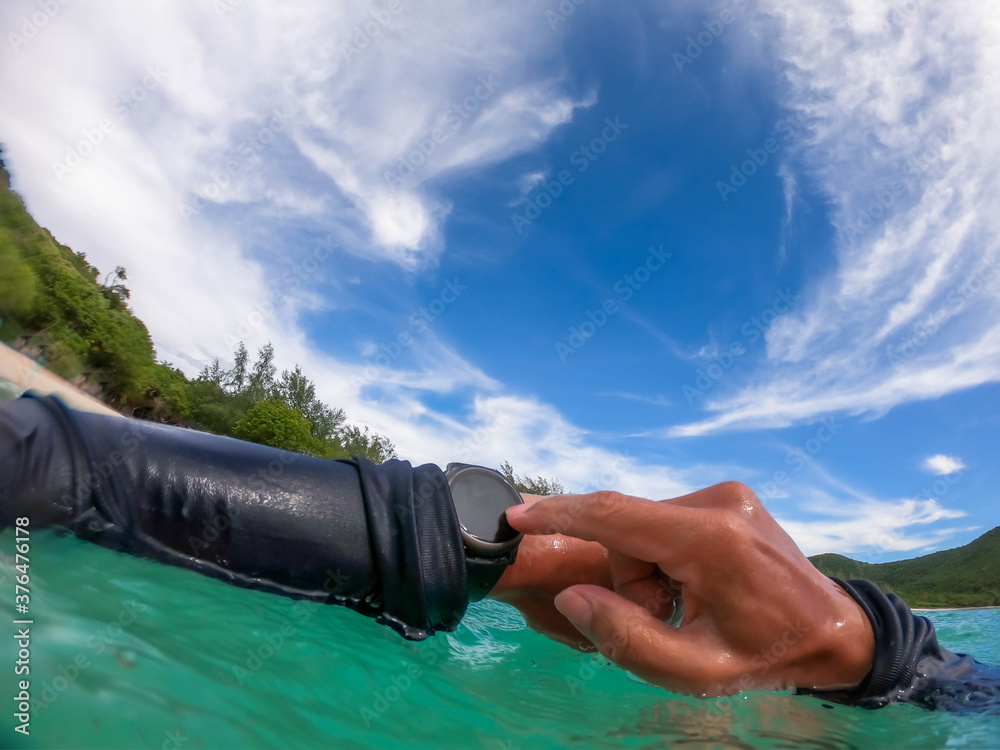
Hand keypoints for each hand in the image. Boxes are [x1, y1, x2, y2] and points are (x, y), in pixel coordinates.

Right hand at [500, 482, 874, 697]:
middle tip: (664, 617)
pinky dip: (663, 556)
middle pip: (627, 531)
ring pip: (643, 527)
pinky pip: (665, 522)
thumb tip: (573, 596)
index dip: (560, 515)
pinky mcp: (727, 495)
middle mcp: (717, 501)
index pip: (616, 516)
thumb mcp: (696, 671)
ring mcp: (725, 492)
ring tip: (686, 605)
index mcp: (711, 541)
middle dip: (627, 578)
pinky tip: (696, 584)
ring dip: (647, 570)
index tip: (515, 515)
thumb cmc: (766, 656)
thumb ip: (626, 638)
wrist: (833, 630)